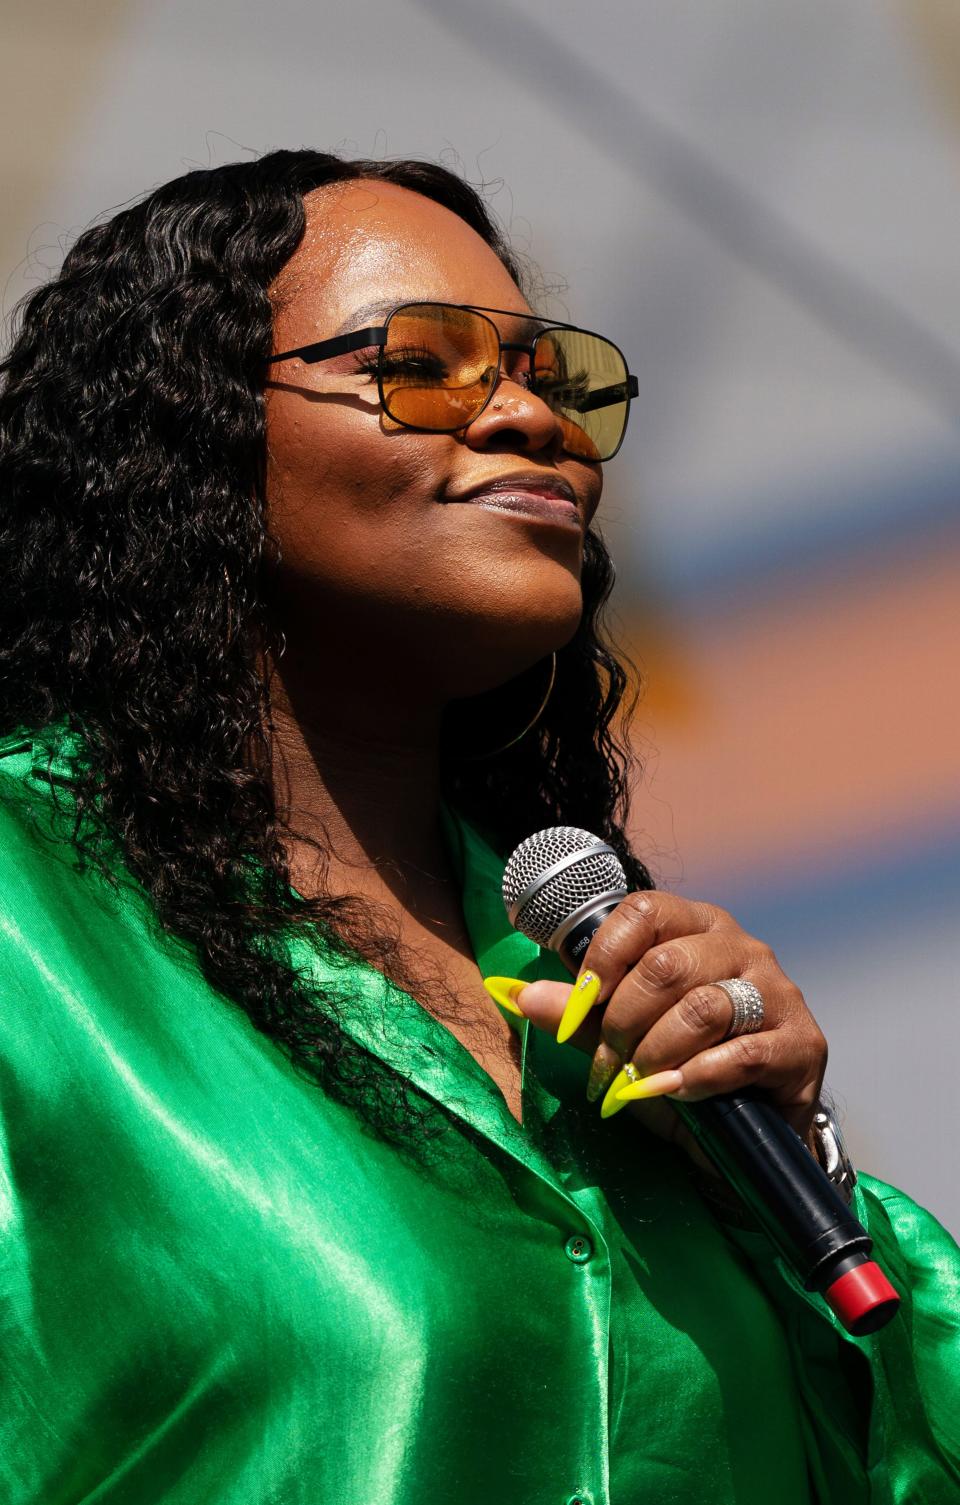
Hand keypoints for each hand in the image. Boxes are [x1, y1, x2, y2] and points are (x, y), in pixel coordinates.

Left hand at [494, 891, 827, 1170]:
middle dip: (624, 1020)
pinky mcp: (802, 1043)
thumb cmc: (679, 1074)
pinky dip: (697, 1078)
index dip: (603, 958)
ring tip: (640, 1081)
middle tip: (608, 1062)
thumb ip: (579, 1017)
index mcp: (695, 928)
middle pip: (666, 964)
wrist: (747, 1141)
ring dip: (656, 1053)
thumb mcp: (621, 1045)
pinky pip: (740, 1053)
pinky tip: (678, 1094)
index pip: (644, 911)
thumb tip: (522, 995)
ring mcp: (777, 992)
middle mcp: (741, 948)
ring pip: (702, 1008)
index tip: (577, 1006)